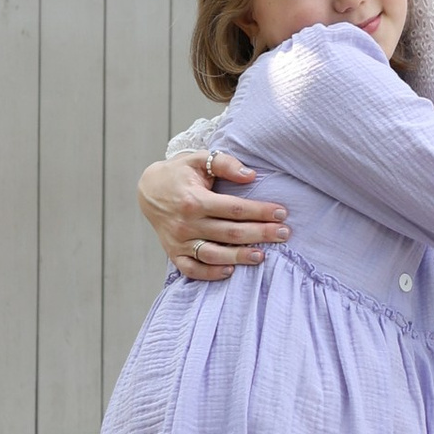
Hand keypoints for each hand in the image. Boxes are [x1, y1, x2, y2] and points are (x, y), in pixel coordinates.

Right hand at [139, 150, 288, 282]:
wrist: (148, 190)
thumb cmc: (180, 173)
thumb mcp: (199, 159)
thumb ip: (225, 163)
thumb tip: (251, 175)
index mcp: (194, 200)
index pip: (235, 209)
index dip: (260, 211)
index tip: (282, 213)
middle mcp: (186, 223)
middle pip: (230, 233)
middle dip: (260, 234)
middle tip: (284, 234)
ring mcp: (179, 241)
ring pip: (214, 255)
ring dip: (240, 257)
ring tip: (262, 256)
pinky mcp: (174, 253)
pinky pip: (193, 269)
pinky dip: (211, 273)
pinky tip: (231, 270)